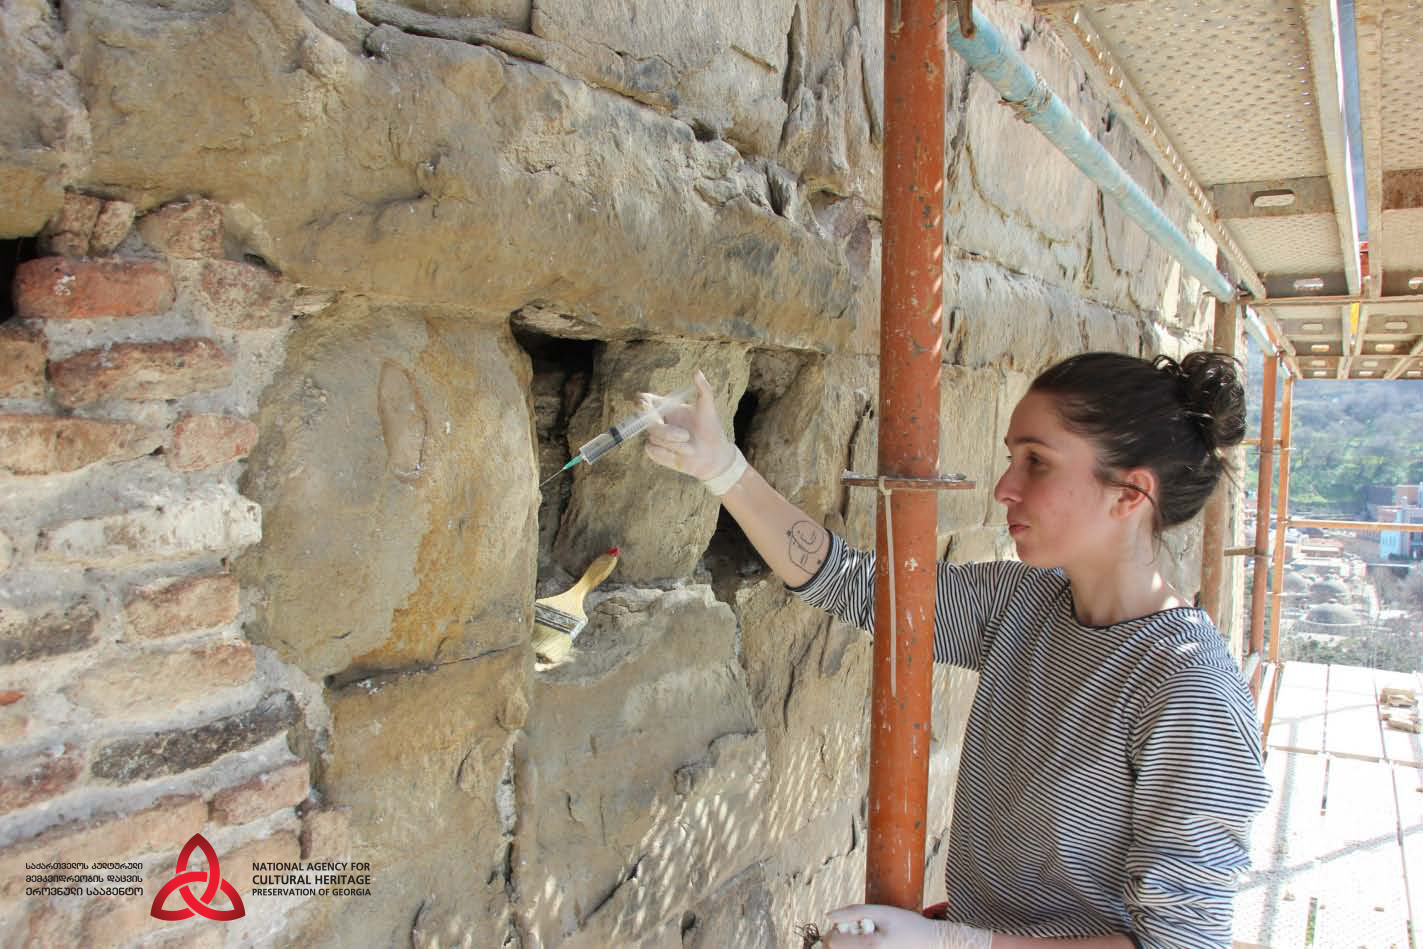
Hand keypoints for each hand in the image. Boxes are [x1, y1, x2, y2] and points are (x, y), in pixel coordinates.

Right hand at [642, 369, 736, 481]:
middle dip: (667, 430)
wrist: (713, 456)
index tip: (645, 404)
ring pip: (654, 437)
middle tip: (686, 436)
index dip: (641, 401)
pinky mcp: (656, 452)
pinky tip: (680, 456)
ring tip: (691, 448)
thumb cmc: (711, 429)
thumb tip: (697, 371)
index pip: (645, 400)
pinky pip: (652, 450)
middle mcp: (658, 420)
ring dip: (674, 444)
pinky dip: (667, 453)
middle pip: (647, 421)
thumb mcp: (708, 409)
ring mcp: (656, 436)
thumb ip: (704, 389)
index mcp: (667, 407)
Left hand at [821, 904, 991, 948]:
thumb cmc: (907, 924)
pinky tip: (870, 944)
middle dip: (841, 940)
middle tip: (855, 932)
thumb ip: (853, 911)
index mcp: (870, 945)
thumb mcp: (882, 911)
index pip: (833, 942)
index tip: (842, 926)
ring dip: (849, 945)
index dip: (832, 932)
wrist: (930, 942)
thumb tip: (828, 915)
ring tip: (864, 938)